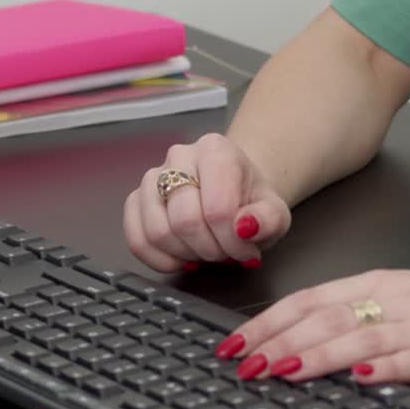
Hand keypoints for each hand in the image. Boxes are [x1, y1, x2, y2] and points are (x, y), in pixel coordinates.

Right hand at [122, 133, 292, 272]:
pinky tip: (180, 258)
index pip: (217, 207)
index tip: (245, 250)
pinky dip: (157, 259)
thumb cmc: (252, 201)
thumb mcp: (274, 211)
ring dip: (184, 254)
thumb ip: (268, 219)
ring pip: (157, 230)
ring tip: (204, 252)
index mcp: (215, 149)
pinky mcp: (137, 199)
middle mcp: (179, 155)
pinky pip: (135, 237)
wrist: (235, 191)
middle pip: (184, 220)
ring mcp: (153, 176)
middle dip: (209, 249)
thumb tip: (245, 227)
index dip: (231, 241)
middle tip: (225, 253)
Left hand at [212, 267, 409, 388]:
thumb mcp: (404, 301)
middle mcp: (392, 298)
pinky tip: (360, 376)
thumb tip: (304, 339)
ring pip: (356, 335)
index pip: (309, 299)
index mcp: (377, 284)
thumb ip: (358, 316)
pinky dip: (382, 365)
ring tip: (281, 369)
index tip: (233, 341)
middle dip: (277, 340)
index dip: (268, 320)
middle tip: (241, 360)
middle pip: (323, 316)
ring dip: (314, 353)